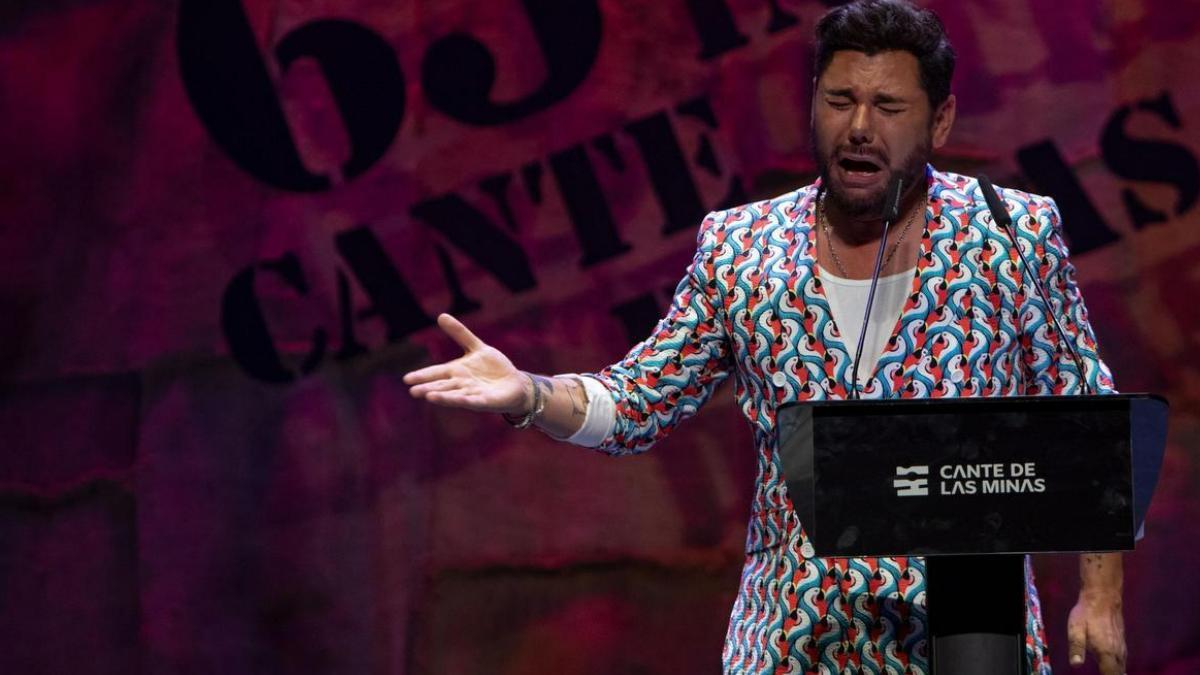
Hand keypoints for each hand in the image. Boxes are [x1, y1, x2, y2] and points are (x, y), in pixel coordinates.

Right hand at [403, 314, 530, 414]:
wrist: (515, 383)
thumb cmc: (493, 367)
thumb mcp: (476, 347)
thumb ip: (459, 333)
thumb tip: (441, 315)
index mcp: (456, 371)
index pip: (436, 373)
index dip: (422, 376)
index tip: (407, 379)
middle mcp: (461, 384)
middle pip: (442, 386)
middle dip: (428, 388)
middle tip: (413, 391)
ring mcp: (473, 394)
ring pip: (455, 396)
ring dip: (443, 397)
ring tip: (429, 397)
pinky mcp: (486, 401)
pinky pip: (475, 401)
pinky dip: (466, 401)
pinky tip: (460, 400)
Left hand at [1067, 590, 1125, 674]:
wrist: (1103, 598)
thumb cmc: (1086, 614)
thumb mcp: (1076, 629)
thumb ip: (1076, 647)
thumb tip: (1075, 664)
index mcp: (1106, 653)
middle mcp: (1117, 654)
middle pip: (1118, 674)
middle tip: (1103, 673)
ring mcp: (1121, 649)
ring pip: (1122, 669)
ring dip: (1115, 674)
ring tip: (1107, 673)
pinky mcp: (1122, 644)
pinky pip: (1122, 662)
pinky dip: (1118, 669)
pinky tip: (1112, 669)